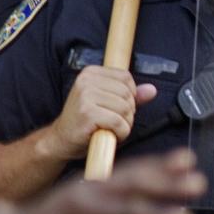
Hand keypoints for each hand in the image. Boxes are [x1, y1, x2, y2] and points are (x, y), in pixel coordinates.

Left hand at [0, 149, 202, 213]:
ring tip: (191, 162)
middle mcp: (88, 191)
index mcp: (79, 212)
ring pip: (132, 171)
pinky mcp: (100, 181)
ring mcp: (94, 183)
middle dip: (168, 184)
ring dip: (163, 168)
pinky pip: (129, 169)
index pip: (124, 212)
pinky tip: (176, 161)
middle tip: (197, 185)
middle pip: (133, 184)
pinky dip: (153, 164)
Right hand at [40, 66, 156, 160]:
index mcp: (90, 73)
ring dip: (124, 124)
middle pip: (128, 94)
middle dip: (128, 112)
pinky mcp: (87, 113)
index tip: (116, 107)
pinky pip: (119, 122)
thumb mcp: (108, 104)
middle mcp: (86, 81)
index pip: (126, 77)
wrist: (61, 140)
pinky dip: (120, 133)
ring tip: (109, 128)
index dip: (129, 95)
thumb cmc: (86, 121)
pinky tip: (109, 134)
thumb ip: (131, 96)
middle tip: (112, 121)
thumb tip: (152, 90)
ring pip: (126, 109)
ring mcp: (85, 96)